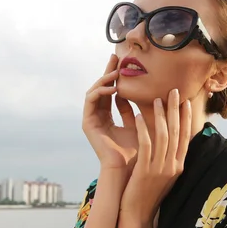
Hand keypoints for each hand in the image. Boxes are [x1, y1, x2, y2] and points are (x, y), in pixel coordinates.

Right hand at [82, 54, 138, 172]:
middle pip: (100, 88)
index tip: (122, 62)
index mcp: (107, 117)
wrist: (127, 170)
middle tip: (115, 57)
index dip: (115, 77)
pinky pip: (91, 100)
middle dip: (108, 72)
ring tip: (117, 73)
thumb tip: (140, 94)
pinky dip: (101, 91)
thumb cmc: (136, 152)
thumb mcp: (138, 125)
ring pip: (94, 91)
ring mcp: (91, 119)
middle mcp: (97, 116)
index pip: (110, 91)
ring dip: (104, 80)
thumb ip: (135, 110)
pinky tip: (114, 87)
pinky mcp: (87, 123)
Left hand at [119, 89, 191, 226]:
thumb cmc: (147, 193)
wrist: (137, 215)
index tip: (186, 101)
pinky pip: (146, 145)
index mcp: (178, 166)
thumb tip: (170, 140)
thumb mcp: (162, 175)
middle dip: (176, 110)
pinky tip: (140, 116)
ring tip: (157, 98)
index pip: (185, 137)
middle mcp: (173, 166)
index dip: (186, 118)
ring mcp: (161, 169)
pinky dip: (144, 129)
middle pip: (178, 132)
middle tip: (175, 91)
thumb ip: (167, 158)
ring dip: (161, 115)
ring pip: (164, 136)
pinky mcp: (146, 171)